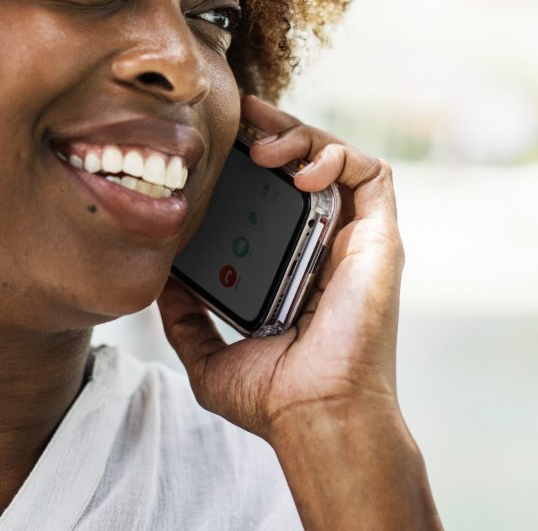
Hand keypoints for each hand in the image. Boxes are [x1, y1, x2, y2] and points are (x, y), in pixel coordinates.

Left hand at [157, 94, 405, 440]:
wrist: (314, 417)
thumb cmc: (272, 398)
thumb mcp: (206, 352)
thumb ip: (184, 317)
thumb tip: (159, 281)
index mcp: (287, 264)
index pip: (269, 193)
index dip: (247, 159)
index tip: (213, 140)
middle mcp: (322, 244)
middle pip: (302, 162)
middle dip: (272, 129)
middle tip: (239, 119)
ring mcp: (351, 239)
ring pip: (336, 157)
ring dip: (300, 136)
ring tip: (262, 150)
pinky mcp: (379, 238)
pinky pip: (373, 174)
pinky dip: (338, 156)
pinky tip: (299, 173)